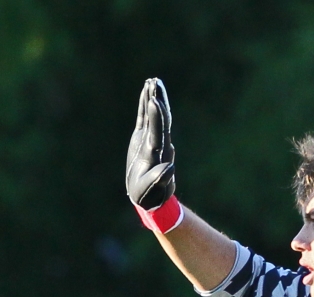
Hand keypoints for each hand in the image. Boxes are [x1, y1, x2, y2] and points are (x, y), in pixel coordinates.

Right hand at [126, 78, 175, 209]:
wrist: (148, 198)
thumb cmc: (149, 196)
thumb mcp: (152, 191)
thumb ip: (160, 180)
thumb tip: (170, 168)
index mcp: (158, 153)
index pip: (159, 131)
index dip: (157, 116)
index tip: (154, 100)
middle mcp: (157, 143)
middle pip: (160, 118)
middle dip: (158, 100)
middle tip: (156, 82)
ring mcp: (150, 139)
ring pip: (153, 115)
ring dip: (153, 98)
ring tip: (152, 81)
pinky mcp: (143, 138)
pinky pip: (145, 119)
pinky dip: (145, 105)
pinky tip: (146, 93)